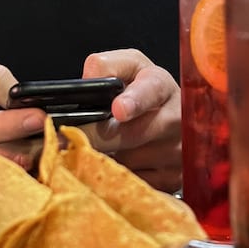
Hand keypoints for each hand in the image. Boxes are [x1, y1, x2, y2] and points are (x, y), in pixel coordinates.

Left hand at [80, 50, 181, 192]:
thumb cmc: (143, 90)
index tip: (118, 109)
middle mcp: (175, 118)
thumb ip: (106, 65)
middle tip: (71, 139)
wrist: (173, 117)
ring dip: (107, 158)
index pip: (150, 90)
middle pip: (132, 134)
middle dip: (99, 138)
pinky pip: (135, 182)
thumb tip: (87, 82)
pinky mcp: (174, 178)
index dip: (134, 100)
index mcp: (161, 85)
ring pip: (129, 162)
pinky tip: (112, 169)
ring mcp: (177, 151)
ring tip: (97, 149)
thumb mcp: (128, 66)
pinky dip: (117, 178)